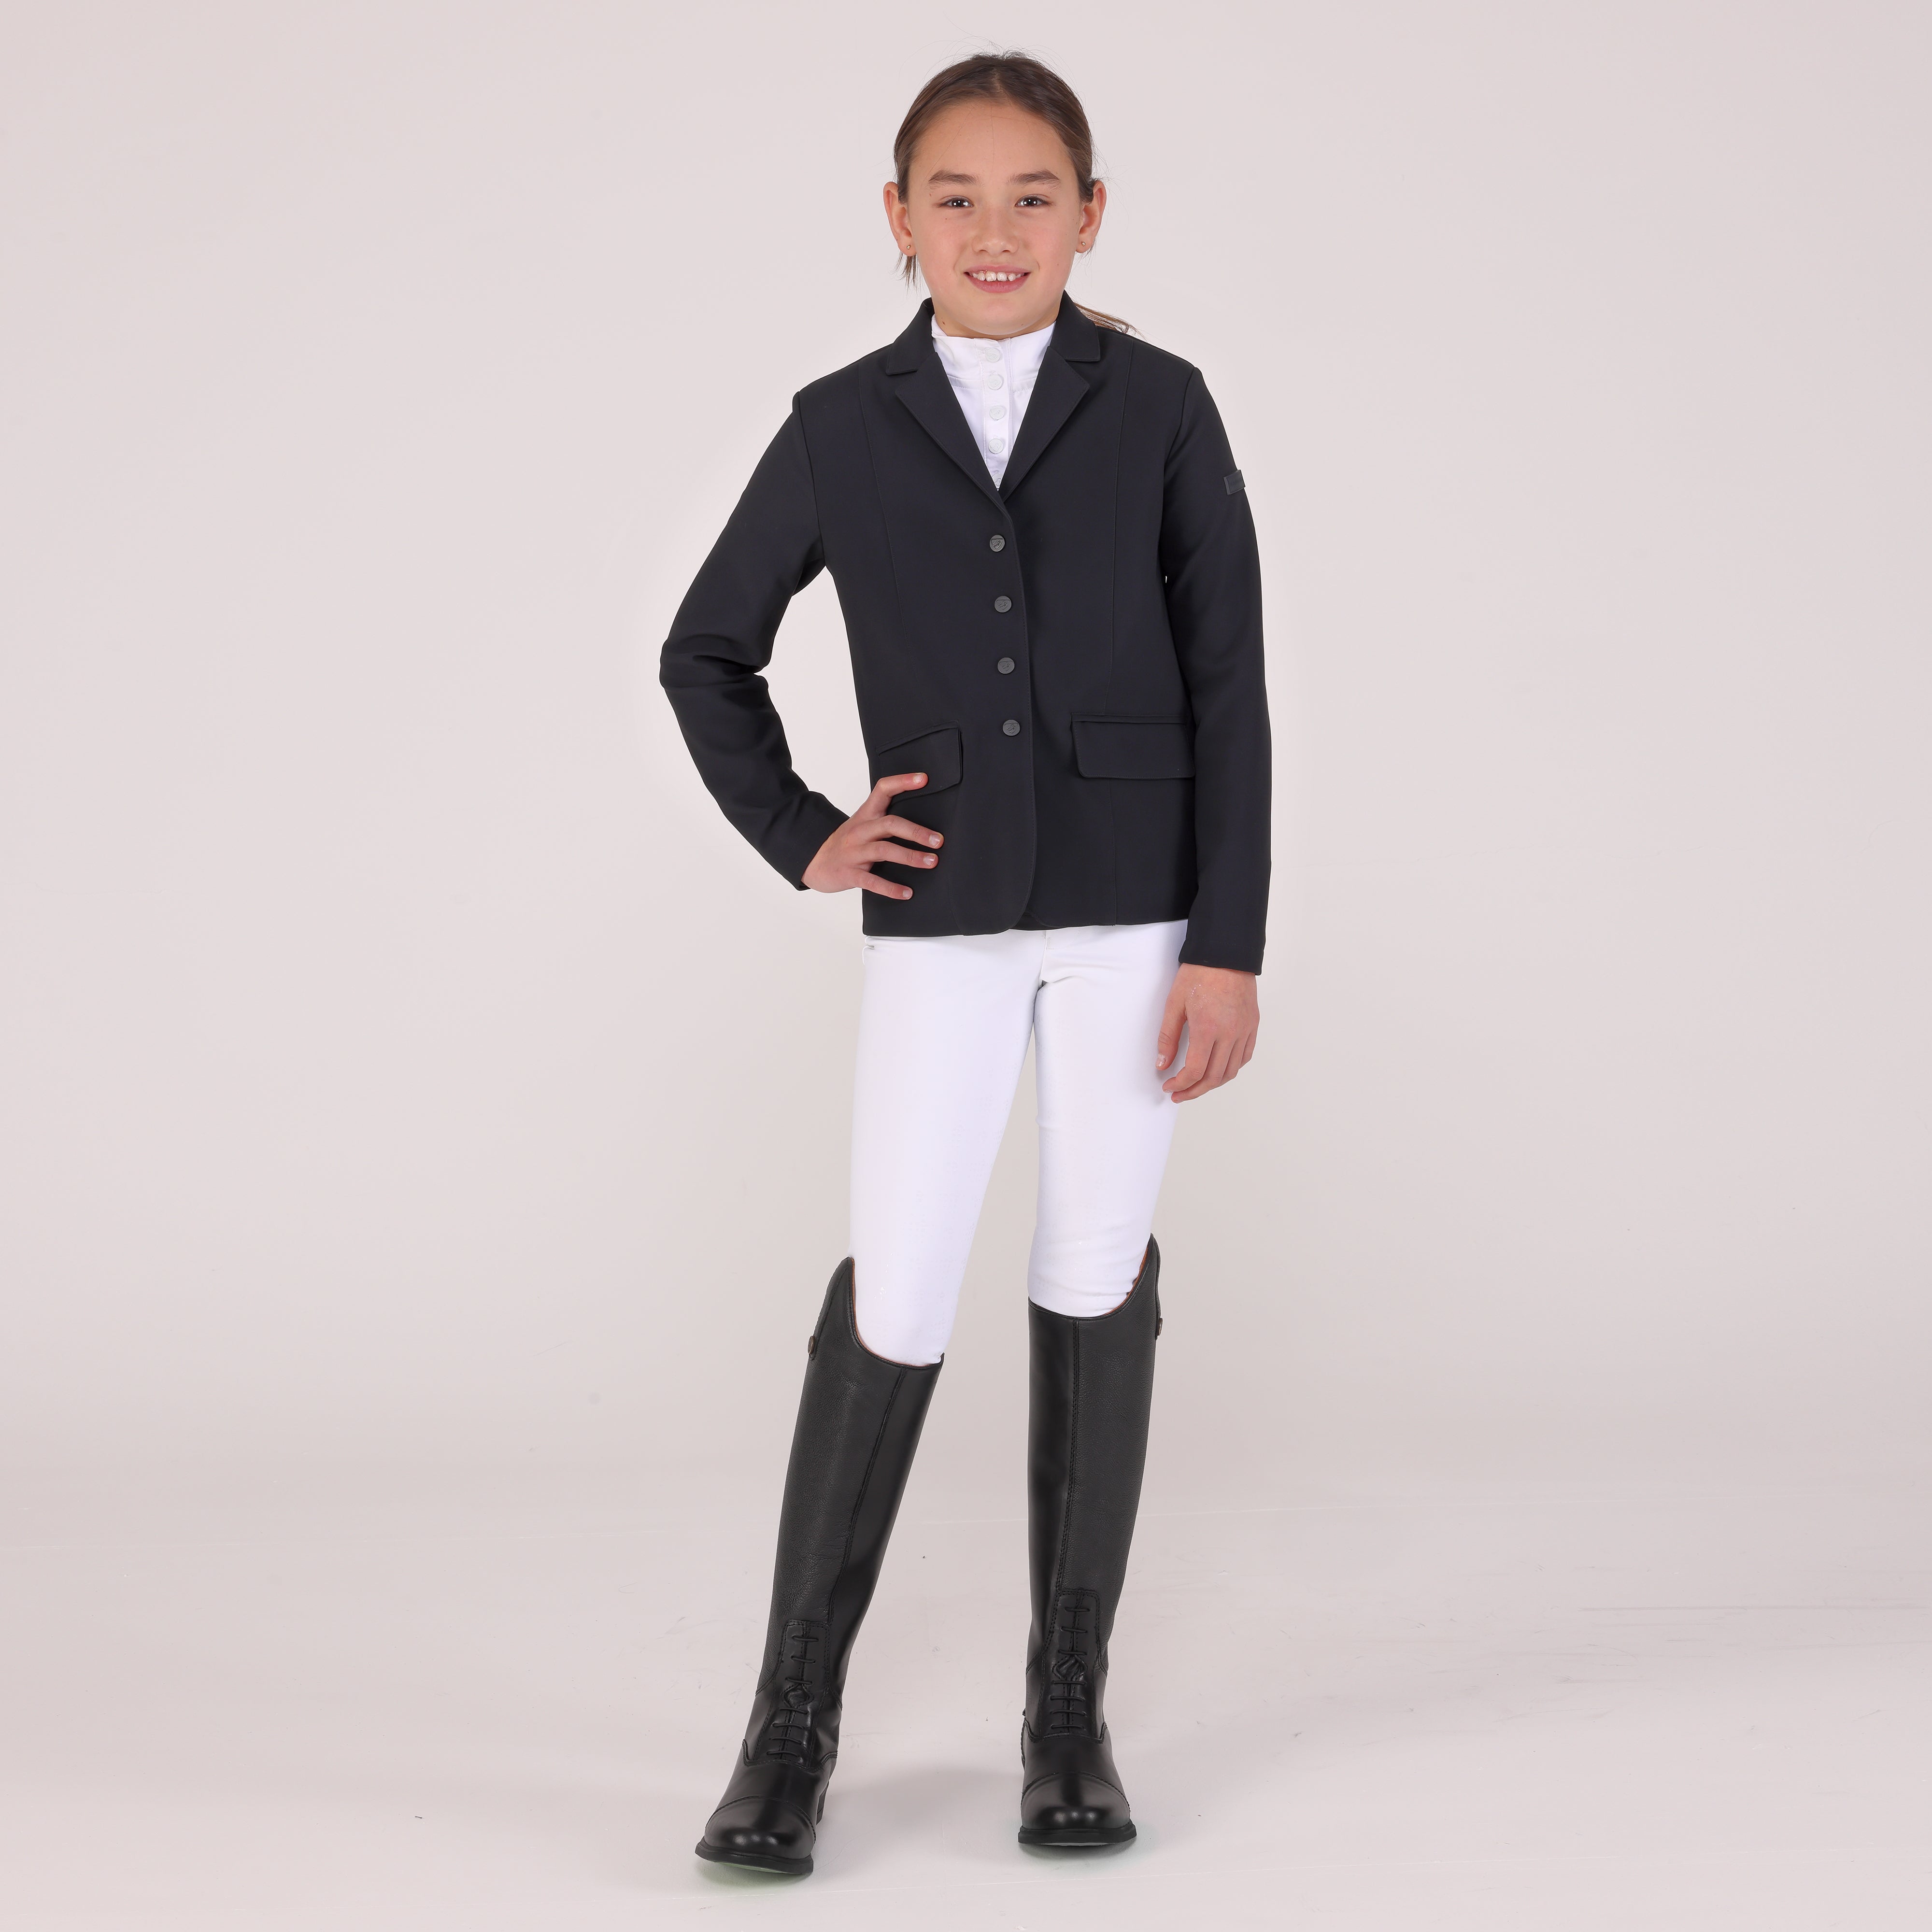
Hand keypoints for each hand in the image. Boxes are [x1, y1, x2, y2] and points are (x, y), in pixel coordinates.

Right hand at [803, 772, 942, 898]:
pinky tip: (907, 893)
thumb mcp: (863, 825)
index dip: (903, 781)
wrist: (814, 862)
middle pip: (890, 824)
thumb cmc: (847, 844)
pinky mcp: (850, 874)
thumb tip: (923, 822)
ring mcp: (854, 852)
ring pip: (884, 850)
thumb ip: (886, 820)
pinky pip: (872, 881)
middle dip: (916, 831)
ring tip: (931, 862)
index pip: (883, 789)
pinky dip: (891, 888)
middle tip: (938, 840)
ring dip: (910, 857)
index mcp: (865, 815)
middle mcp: (860, 831)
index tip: (924, 778)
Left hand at [1156, 964, 1258, 1101]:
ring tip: (1197, 1085)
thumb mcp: (1174, 1004)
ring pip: (1231, 1071)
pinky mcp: (1252, 1025)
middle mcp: (1230, 1033)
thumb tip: (1162, 1064)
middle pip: (1214, 1077)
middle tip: (1179, 1094)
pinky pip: (1245, 1056)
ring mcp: (1244, 1030)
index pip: (1195, 1071)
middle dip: (1194, 1091)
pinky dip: (1231, 1068)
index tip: (1169, 1086)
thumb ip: (1168, 1037)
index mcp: (1208, 1028)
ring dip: (1213, 1083)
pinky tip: (1218, 1069)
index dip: (1181, 1084)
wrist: (1226, 953)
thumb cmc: (1199, 974)